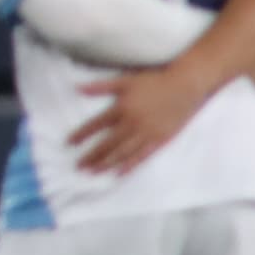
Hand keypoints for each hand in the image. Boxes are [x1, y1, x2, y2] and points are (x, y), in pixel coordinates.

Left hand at [69, 59, 224, 176]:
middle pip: (108, 143)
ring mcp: (147, 133)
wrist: (185, 87)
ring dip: (106, 164)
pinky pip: (142, 156)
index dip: (82, 134)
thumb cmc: (154, 81)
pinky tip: (119, 173)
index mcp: (122, 108)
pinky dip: (130, 165)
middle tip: (78, 166)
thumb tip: (77, 88)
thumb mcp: (125, 81)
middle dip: (92, 155)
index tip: (69, 143)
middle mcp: (133, 123)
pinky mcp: (160, 140)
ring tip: (93, 172)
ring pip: (123, 153)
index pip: (96, 124)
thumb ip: (101, 86)